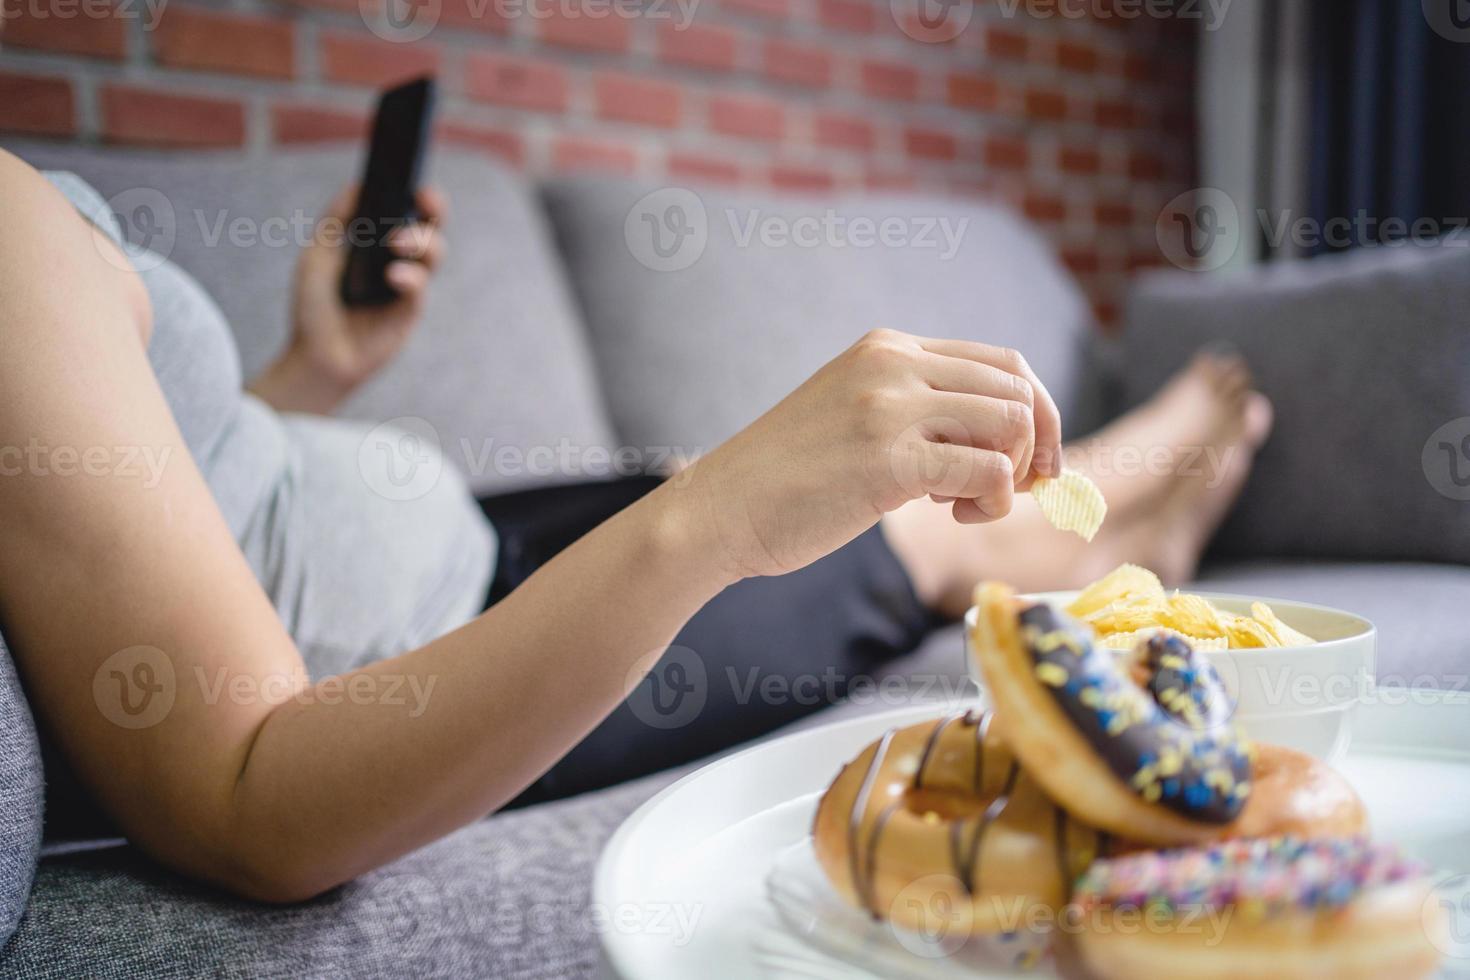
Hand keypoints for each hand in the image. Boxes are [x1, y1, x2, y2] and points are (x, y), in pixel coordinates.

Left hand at [248, 185, 447, 414]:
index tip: (416, 181)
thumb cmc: (314, 306)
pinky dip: (409, 277)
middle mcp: (398, 261)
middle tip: (427, 199)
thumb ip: (337, 220)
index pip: (406, 212)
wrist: (314, 355)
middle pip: (430, 227)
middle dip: (434, 209)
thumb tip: (359, 185)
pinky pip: (419, 287)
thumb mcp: (318, 254)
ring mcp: (406, 287)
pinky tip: (392, 277)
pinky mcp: (408, 313)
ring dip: (421, 241)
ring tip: (397, 242)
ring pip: (433, 253)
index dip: (418, 195)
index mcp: (378, 244)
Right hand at [674, 329, 1062, 580]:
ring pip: (1011, 424)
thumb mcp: (855, 419)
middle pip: (1017, 389)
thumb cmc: (787, 482)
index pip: (1002, 362)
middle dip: (1034, 447)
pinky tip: (956, 516)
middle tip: (1009, 492)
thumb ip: (916, 414)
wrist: (718, 510)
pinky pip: (988, 471)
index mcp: (887, 348)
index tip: (1032, 464)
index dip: (1036, 413)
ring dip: (1012, 475)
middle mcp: (892, 364)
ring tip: (968, 504)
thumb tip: (1005, 446)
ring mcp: (889, 407)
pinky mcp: (888, 459)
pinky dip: (994, 501)